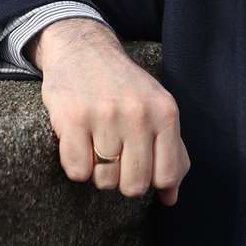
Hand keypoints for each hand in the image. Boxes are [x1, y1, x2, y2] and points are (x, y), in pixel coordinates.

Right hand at [29, 17, 189, 204]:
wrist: (83, 48)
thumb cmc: (124, 86)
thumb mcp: (157, 110)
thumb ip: (172, 153)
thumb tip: (171, 198)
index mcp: (165, 112)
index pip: (166, 176)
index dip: (151, 179)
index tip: (139, 164)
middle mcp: (138, 113)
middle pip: (135, 185)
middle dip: (123, 179)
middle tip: (115, 156)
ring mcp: (105, 115)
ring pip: (104, 181)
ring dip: (98, 171)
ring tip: (96, 144)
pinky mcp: (73, 118)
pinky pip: (77, 171)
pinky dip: (76, 165)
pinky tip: (79, 142)